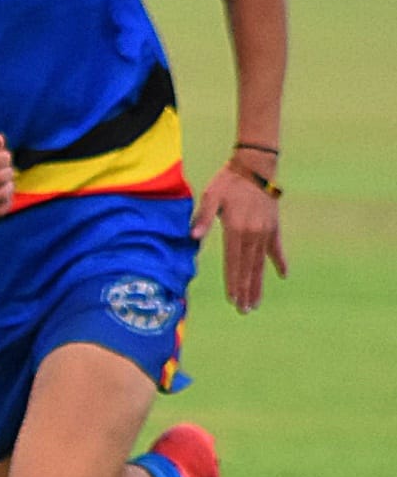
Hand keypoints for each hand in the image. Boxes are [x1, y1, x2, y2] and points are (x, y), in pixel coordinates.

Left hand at [192, 164, 286, 312]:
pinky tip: (283, 275)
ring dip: (258, 284)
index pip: (233, 262)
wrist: (255, 166)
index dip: (233, 282)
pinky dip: (280, 262)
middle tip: (244, 310)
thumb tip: (192, 237)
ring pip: (261, 263)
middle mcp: (253, 234)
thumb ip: (202, 218)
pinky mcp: (274, 226)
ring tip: (256, 303)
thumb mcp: (210, 196)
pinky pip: (277, 248)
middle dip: (246, 291)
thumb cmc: (228, 181)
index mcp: (236, 229)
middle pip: (248, 268)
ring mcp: (266, 231)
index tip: (233, 299)